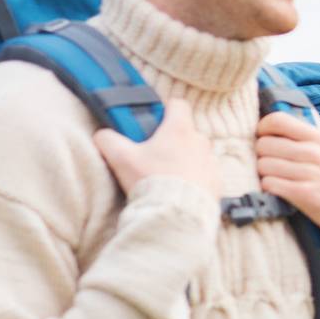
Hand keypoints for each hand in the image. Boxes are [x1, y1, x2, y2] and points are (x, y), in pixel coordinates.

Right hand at [93, 98, 218, 196]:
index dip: (165, 109)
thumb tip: (102, 134)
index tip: (154, 119)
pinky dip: (195, 177)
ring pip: (197, 152)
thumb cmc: (150, 181)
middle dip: (171, 138)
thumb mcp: (121, 158)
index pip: (177, 104)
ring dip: (185, 158)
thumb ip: (108, 140)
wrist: (176, 214)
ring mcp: (211, 162)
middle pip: (186, 131)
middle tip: (153, 153)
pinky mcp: (217, 181)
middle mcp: (200, 141)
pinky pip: (206, 173)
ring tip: (166, 174)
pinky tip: (179, 188)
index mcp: (180, 129)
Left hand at [254, 111, 319, 231]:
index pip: (277, 120)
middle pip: (264, 144)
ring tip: (277, 179)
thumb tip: (273, 132)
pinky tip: (280, 190)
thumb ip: (305, 139)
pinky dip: (270, 188)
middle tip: (272, 164)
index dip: (263, 129)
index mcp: (318, 138)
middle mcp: (313, 152)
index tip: (265, 138)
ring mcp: (309, 173)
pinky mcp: (304, 194)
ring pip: (263, 165)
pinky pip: (270, 184)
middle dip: (262, 155)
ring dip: (265, 174)